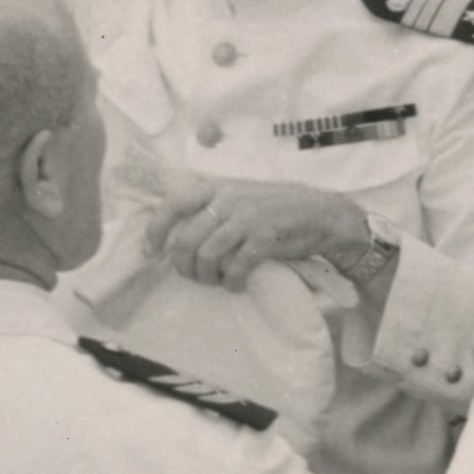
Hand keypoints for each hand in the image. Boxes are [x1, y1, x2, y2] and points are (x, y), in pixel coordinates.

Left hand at [145, 174, 367, 289]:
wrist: (321, 213)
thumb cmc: (277, 207)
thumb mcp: (241, 195)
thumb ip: (214, 207)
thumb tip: (179, 234)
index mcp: (218, 188)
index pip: (174, 204)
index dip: (156, 229)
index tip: (152, 251)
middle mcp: (228, 200)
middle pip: (186, 239)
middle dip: (183, 266)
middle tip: (192, 276)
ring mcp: (246, 218)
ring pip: (207, 256)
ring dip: (207, 277)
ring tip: (215, 281)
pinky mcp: (264, 239)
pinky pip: (235, 268)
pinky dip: (231, 283)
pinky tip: (236, 284)